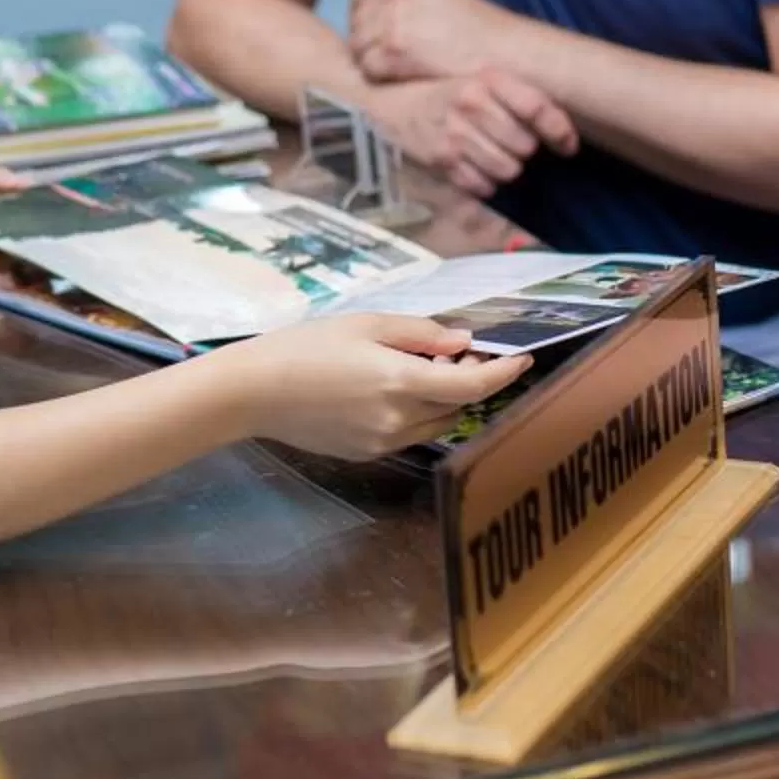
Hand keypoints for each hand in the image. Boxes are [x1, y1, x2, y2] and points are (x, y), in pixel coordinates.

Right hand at [214, 314, 534, 458]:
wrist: (254, 391)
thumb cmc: (306, 346)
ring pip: (438, 423)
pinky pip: (411, 433)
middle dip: (471, 379)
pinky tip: (396, 388)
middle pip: (459, 405)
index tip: (524, 358)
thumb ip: (420, 333)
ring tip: (426, 367)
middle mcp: (399, 420)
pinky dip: (419, 412)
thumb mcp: (366, 324)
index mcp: (401, 382)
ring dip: (446, 398)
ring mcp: (384, 442)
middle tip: (465, 350)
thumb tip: (462, 341)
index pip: (474, 385)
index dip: (504, 372)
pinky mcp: (368, 454)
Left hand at [348, 0, 514, 83]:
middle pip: (356, 22)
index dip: (365, 20)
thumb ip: (405, 1)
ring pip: (359, 47)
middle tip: (390, 62)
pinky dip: (384, 79)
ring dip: (374, 63)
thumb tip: (368, 19)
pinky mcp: (395, 48)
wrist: (508, 53)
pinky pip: (369, 69)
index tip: (377, 38)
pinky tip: (408, 80)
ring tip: (403, 71)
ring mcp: (393, 18)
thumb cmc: (480, 33)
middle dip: (366, 43)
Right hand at [361, 69, 578, 198]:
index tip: (569, 146)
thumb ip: (515, 95)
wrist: (381, 103)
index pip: (537, 106)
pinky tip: (469, 165)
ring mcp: (455, 134)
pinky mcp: (441, 161)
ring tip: (486, 153)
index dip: (560, 130)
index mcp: (485, 78)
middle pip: (527, 145)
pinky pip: (483, 186)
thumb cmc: (436, 92)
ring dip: (504, 168)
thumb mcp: (474, 78)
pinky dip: (482, 182)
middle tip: (506, 141)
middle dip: (522, 149)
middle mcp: (471, 103)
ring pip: (508, 170)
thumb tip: (563, 131)